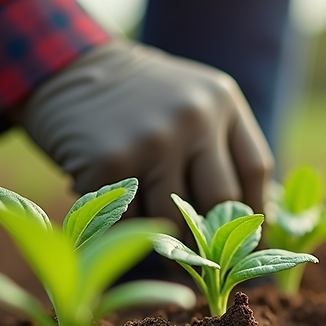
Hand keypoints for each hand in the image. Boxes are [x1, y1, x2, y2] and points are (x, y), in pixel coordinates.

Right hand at [12, 39, 273, 219]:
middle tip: (201, 256)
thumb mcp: (191, 101)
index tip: (245, 241)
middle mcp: (194, 117)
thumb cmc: (137, 99)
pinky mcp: (111, 163)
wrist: (65, 70)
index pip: (255, 170)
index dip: (255, 214)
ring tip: (152, 231)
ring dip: (165, 236)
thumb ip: (222, 148)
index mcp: (221, 101)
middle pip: (223, 201)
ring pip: (176, 218)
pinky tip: (118, 216)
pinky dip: (127, 229)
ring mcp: (153, 140)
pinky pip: (132, 221)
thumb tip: (259, 219)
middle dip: (212, 236)